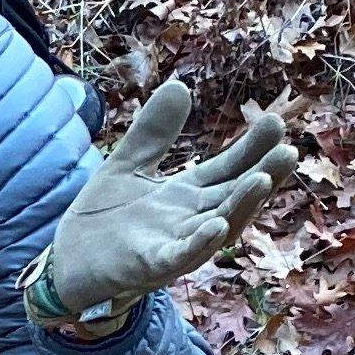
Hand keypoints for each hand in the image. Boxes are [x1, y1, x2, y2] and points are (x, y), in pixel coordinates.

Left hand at [38, 78, 299, 318]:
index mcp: (187, 195)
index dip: (252, 148)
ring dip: (241, 205)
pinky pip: (180, 257)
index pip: (229, 169)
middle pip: (234, 196)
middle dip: (263, 176)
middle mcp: (190, 221)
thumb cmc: (101, 220)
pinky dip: (199, 244)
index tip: (275, 121)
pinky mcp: (150, 268)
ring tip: (262, 180)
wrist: (65, 264)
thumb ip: (153, 132)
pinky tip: (216, 226)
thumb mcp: (127, 165)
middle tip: (288, 151)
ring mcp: (174, 246)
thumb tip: (180, 86)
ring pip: (218, 226)